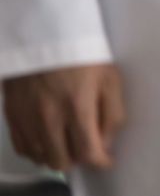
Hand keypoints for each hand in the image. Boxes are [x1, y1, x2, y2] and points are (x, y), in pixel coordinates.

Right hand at [3, 64, 124, 171]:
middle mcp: (48, 119)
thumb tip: (106, 142)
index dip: (100, 161)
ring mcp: (26, 119)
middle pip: (61, 161)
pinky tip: (47, 138)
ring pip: (40, 157)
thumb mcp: (110, 78)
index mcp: (77, 107)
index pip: (87, 152)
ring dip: (56, 154)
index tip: (106, 159)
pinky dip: (36, 149)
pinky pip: (22, 148)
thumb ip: (112, 114)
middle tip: (85, 145)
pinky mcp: (11, 115)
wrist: (45, 34)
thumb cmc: (83, 54)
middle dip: (78, 158)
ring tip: (67, 140)